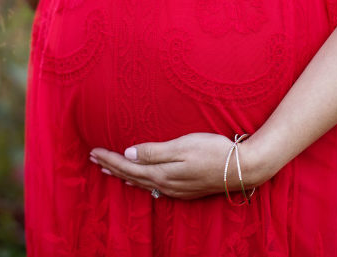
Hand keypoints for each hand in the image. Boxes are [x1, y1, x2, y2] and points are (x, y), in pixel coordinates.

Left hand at [89, 132, 269, 199]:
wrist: (243, 168)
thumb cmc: (213, 151)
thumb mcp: (182, 146)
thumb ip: (154, 151)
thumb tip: (128, 153)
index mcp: (162, 173)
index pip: (128, 166)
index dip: (110, 159)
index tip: (94, 151)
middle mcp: (166, 185)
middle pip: (132, 176)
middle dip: (112, 167)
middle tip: (94, 159)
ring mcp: (176, 189)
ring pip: (142, 183)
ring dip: (124, 176)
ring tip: (110, 170)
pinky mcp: (186, 189)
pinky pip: (155, 188)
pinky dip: (141, 182)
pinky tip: (141, 182)